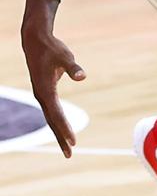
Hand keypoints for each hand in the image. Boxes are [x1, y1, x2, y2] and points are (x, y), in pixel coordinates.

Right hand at [20, 0, 83, 157]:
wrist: (35, 41)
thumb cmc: (52, 48)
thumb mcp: (65, 56)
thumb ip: (73, 67)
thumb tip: (82, 76)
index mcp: (45, 90)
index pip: (56, 114)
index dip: (65, 128)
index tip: (73, 141)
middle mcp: (41, 95)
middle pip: (51, 121)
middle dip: (60, 138)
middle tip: (70, 154)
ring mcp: (41, 94)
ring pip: (50, 118)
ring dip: (58, 133)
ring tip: (68, 148)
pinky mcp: (43, 92)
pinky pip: (51, 111)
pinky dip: (57, 122)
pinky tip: (62, 130)